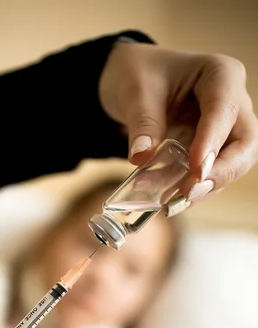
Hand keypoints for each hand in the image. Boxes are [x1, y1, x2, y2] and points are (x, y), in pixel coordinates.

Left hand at [99, 41, 257, 202]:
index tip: (196, 168)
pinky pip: (207, 177)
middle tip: (190, 191)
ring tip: (169, 203)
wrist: (132, 83)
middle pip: (244, 144)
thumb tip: (141, 157)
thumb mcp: (136, 93)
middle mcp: (232, 104)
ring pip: (230, 167)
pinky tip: (165, 201)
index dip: (213, 141)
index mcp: (221, 75)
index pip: (225, 109)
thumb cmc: (139, 74)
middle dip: (221, 172)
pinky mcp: (210, 153)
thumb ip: (143, 123)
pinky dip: (188, 191)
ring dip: (202, 188)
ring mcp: (224, 131)